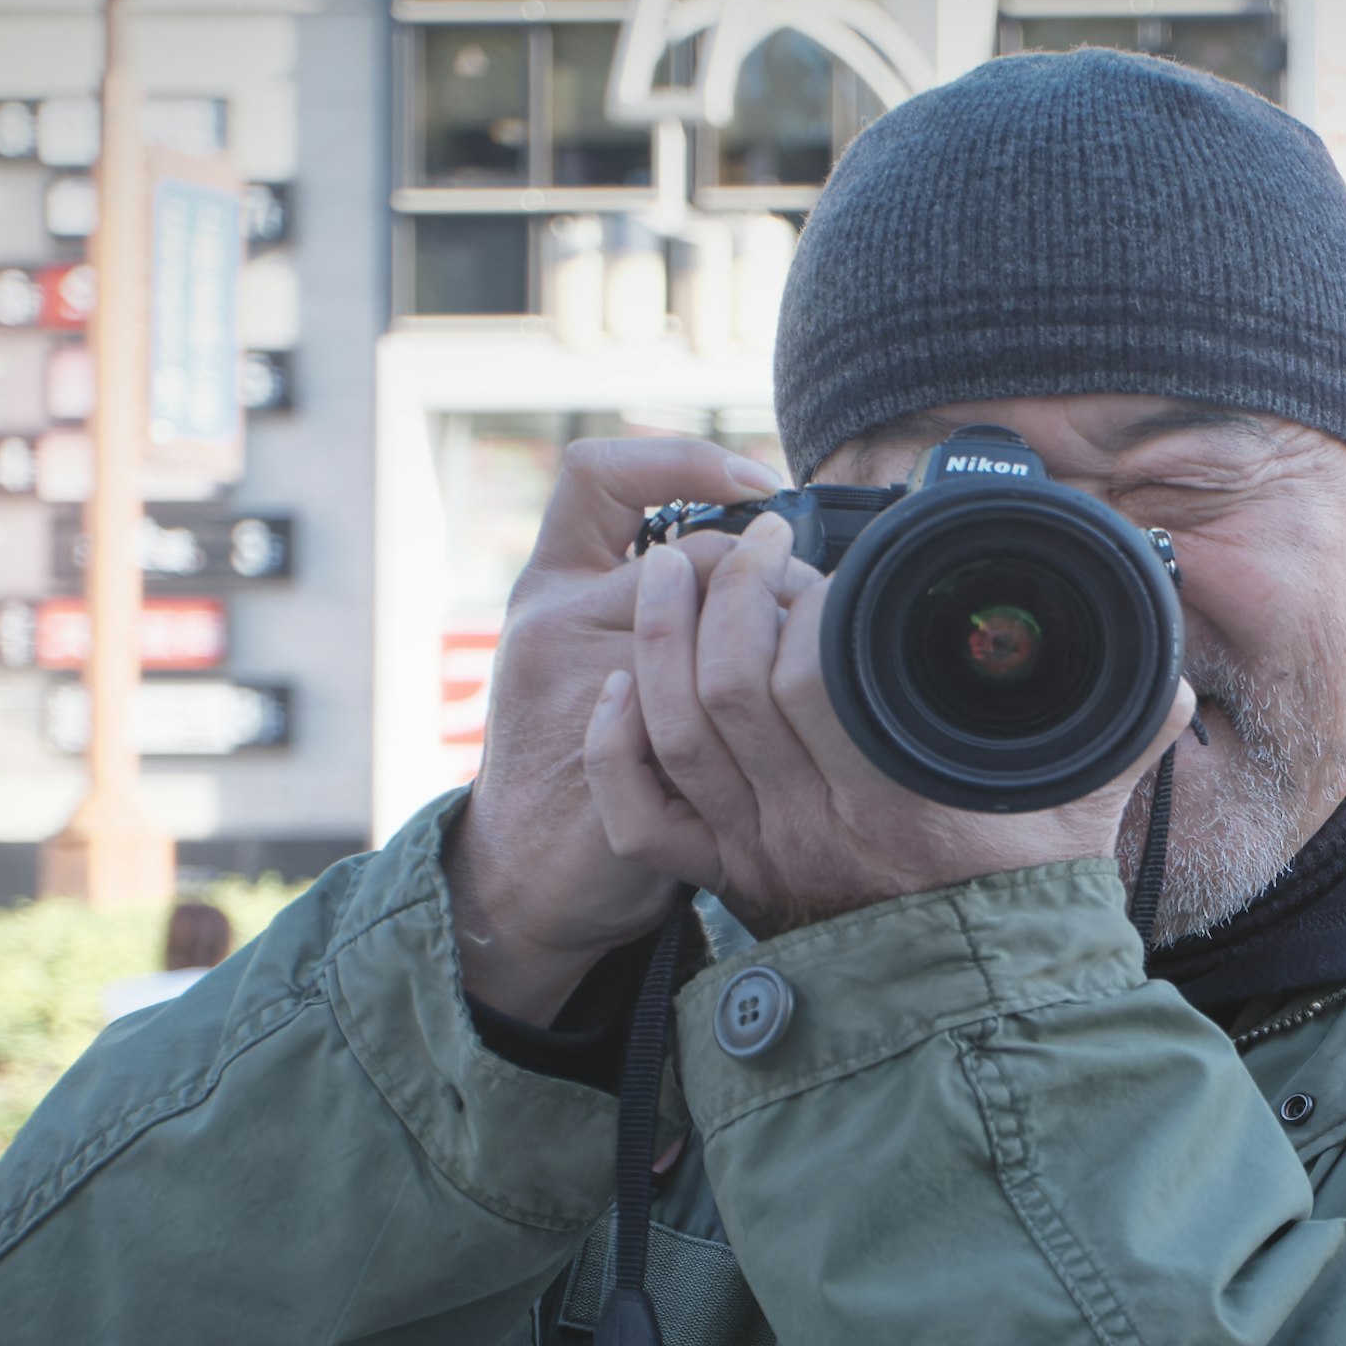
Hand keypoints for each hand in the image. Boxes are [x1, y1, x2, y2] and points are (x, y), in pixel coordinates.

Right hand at [444, 437, 784, 1020]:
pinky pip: (721, 712)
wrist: (528, 884)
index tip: (754, 481)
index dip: (676, 460)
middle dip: (771, 577)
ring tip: (813, 672)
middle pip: (693, 558)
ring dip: (785, 645)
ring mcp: (580, 690)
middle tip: (817, 607)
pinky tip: (797, 727)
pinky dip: (773, 710)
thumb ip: (653, 612)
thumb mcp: (593, 667)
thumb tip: (764, 557)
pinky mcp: (616, 757)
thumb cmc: (578, 772)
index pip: (595, 476)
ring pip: (719, 630)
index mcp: (547, 593)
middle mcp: (553, 626)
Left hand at [584, 511, 1191, 939]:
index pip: (811, 679)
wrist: (979, 1017)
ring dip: (662, 637)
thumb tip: (1164, 681)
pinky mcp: (725, 883)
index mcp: (891, 802)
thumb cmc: (1029, 913)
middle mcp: (810, 829)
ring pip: (674, 731)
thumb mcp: (1082, 816)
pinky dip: (616, 748)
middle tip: (755, 541)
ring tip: (678, 569)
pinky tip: (623, 687)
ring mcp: (757, 857)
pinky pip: (640, 820)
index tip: (820, 559)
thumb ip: (1120, 740)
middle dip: (728, 593)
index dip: (798, 603)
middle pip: (725, 688)